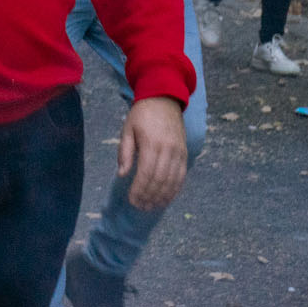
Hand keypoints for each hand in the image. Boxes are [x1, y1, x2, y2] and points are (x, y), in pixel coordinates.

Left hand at [117, 96, 187, 211]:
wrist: (164, 100)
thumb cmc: (142, 115)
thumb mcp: (127, 129)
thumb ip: (125, 152)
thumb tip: (122, 175)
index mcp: (151, 143)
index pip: (146, 173)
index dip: (139, 190)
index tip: (132, 200)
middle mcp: (168, 150)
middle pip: (160, 180)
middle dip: (149, 196)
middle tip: (140, 207)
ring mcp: (179, 153)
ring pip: (172, 181)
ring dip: (162, 197)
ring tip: (151, 207)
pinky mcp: (185, 154)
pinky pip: (182, 176)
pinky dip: (174, 190)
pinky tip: (166, 198)